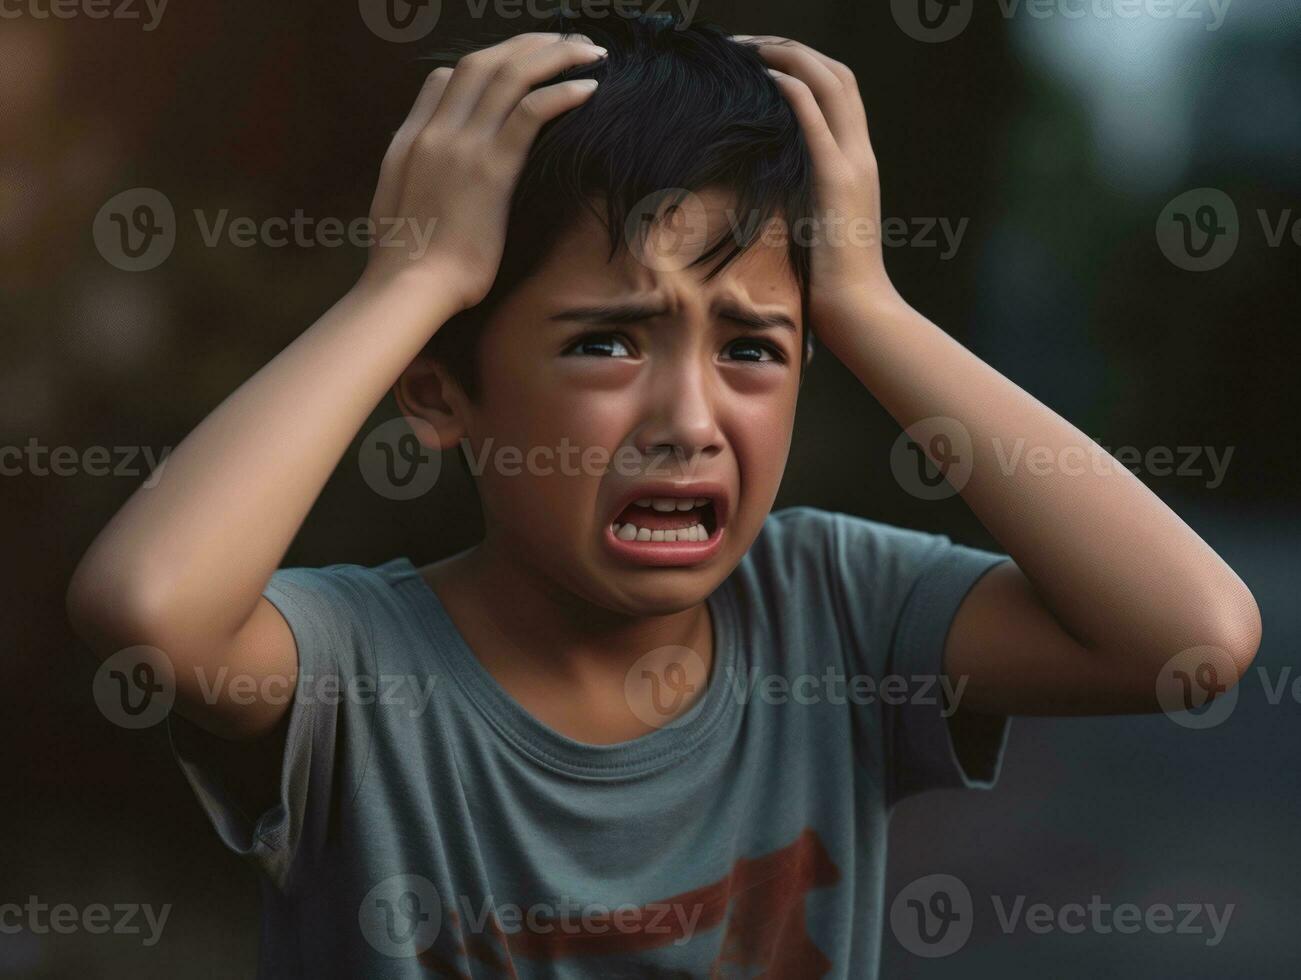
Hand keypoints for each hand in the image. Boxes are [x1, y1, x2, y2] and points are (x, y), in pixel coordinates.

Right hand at [361, 33, 606, 312]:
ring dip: (554, 55)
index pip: (443, 78)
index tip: (521, 66)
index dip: (486, 64)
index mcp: (410, 139)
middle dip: (527, 44)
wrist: (409, 286)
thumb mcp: (397, 207)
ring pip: (510, 75)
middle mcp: (435, 132)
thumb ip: (413, 177)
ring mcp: (462, 146)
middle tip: (565, 43)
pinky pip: (531, 112)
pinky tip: (589, 88)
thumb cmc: (407, 263)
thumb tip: (430, 176)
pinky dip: (562, 92)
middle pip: (481, 62)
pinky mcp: (492, 169)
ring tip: (588, 52)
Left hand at [734, 36, 901, 354]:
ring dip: (787, 57)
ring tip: (746, 49)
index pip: (839, 91)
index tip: (760, 60)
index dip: (803, 65)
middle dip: (791, 49)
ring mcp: (851, 164)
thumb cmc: (828, 284)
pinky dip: (791, 89)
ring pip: (830, 83)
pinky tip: (762, 76)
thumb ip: (798, 202)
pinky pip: (814, 119)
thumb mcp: (812, 230)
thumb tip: (760, 196)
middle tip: (745, 45)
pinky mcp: (835, 181)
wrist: (858, 311)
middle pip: (837, 74)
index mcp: (856, 164)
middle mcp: (860, 155)